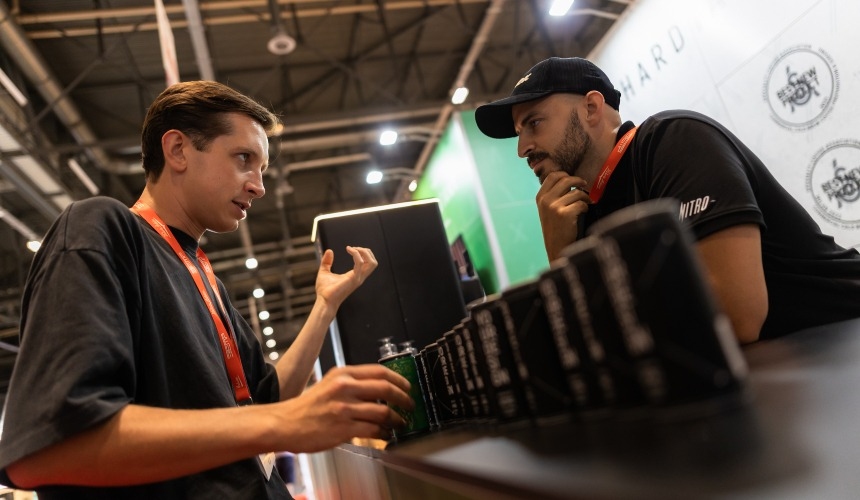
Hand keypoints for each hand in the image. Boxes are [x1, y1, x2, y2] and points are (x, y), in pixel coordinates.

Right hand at [278, 365, 412, 451]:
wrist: (285, 424)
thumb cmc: (306, 407)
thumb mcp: (329, 384)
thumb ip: (351, 383)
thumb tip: (379, 389)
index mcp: (342, 374)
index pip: (379, 371)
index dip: (399, 379)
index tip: (407, 386)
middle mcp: (344, 388)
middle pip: (386, 388)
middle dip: (404, 398)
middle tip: (410, 404)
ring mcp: (344, 408)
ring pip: (383, 411)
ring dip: (397, 418)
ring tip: (400, 422)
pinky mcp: (343, 428)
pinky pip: (373, 429)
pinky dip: (384, 432)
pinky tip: (385, 433)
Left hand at [315, 246, 377, 308]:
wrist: (323, 301)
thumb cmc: (324, 290)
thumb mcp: (324, 272)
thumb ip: (327, 261)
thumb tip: (329, 250)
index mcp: (355, 276)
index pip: (368, 264)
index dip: (362, 253)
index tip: (349, 248)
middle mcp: (359, 277)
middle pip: (373, 262)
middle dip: (366, 251)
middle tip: (353, 248)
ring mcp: (358, 278)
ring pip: (371, 263)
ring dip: (363, 252)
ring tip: (352, 249)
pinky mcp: (353, 279)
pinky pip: (360, 263)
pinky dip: (356, 254)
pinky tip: (348, 250)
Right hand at [536, 171, 589, 260]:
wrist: (556, 247)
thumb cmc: (555, 228)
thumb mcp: (547, 210)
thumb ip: (553, 195)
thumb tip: (568, 180)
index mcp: (540, 197)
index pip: (553, 176)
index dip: (565, 175)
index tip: (573, 181)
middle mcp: (546, 200)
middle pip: (565, 180)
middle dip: (578, 181)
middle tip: (585, 185)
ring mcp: (554, 207)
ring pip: (576, 192)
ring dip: (585, 197)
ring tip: (586, 203)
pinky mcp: (565, 214)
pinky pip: (581, 203)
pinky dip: (585, 206)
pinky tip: (583, 211)